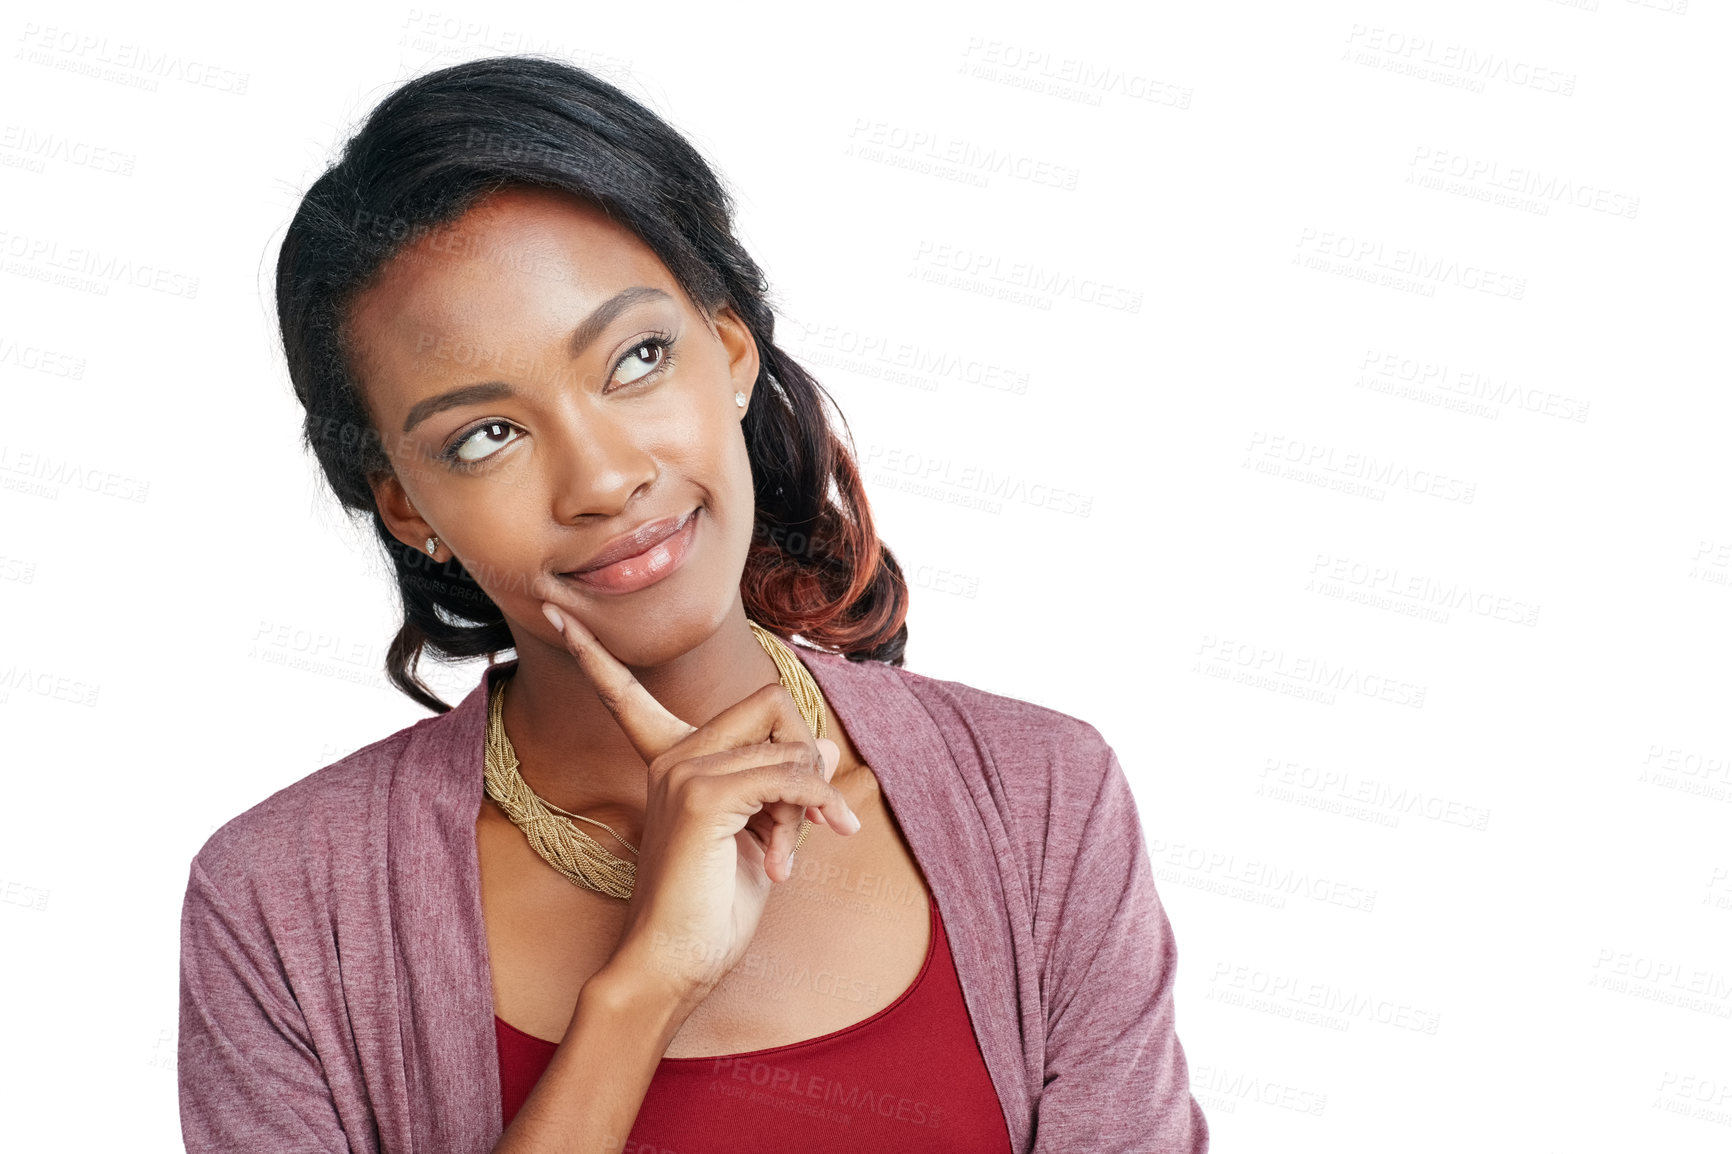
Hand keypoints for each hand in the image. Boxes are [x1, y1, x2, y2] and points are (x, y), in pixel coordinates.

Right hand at [530, 580, 861, 1003]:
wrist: (673, 966)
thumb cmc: (710, 911)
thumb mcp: (755, 837)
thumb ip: (782, 787)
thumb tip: (823, 744)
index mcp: (668, 760)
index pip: (625, 690)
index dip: (591, 652)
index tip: (555, 613)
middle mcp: (669, 756)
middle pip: (770, 701)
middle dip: (805, 755)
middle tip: (803, 820)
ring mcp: (682, 771)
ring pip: (789, 744)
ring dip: (810, 801)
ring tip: (786, 855)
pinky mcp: (701, 797)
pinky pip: (788, 776)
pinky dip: (810, 809)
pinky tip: (790, 858)